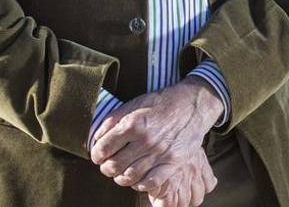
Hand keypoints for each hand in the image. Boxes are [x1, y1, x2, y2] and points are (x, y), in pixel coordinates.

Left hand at [90, 77, 223, 204]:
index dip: (96, 154)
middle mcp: (146, 139)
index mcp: (134, 123)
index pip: (103, 148)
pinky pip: (150, 182)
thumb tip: (97, 137)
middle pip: (114, 165)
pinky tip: (138, 179)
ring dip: (120, 177)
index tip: (98, 156)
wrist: (192, 106)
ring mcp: (160, 153)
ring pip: (130, 176)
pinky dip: (140, 184)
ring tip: (121, 173)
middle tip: (107, 165)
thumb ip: (114, 119)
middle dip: (106, 168)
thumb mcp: (135, 103)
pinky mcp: (173, 162)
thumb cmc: (162, 104)